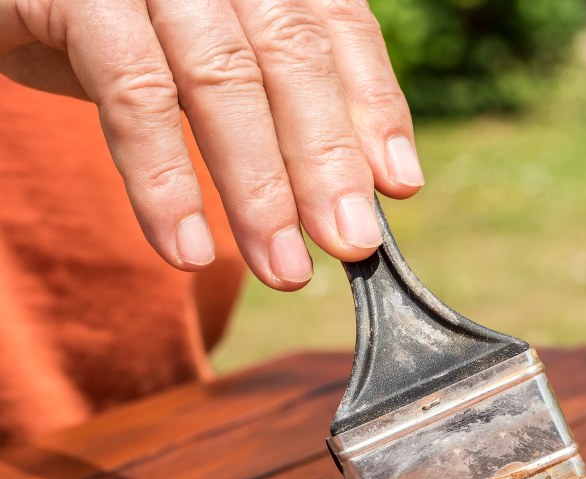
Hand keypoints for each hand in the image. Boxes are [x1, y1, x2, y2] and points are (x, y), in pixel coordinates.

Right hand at [0, 0, 422, 289]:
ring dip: (259, 188)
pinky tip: (188, 249)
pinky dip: (164, 183)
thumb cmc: (111, 29)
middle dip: (326, 160)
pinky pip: (132, 97)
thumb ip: (278, 99)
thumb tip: (369, 183)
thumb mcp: (204, 55)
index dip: (374, 105)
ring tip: (283, 269)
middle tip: (351, 244)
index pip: (338, 25)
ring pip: (222, 80)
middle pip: (290, 55)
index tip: (398, 186)